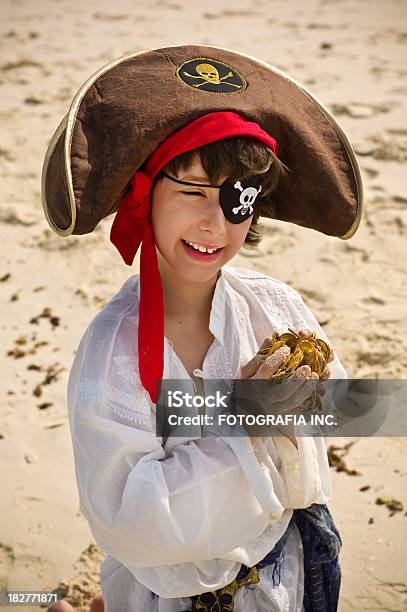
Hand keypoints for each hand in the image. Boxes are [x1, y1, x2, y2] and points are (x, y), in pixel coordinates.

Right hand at [238, 329, 326, 443]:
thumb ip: (259, 356)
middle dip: (296, 378)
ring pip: (292, 401)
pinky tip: (312, 387)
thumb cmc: (245, 388)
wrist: (242, 416)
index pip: (266, 369)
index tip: (286, 349)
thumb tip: (270, 339)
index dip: (278, 357)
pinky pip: (295, 408)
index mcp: (252, 384)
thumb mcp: (247, 372)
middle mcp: (262, 398)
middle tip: (307, 367)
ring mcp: (272, 409)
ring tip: (314, 375)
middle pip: (283, 390)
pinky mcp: (279, 415)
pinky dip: (305, 397)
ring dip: (305, 388)